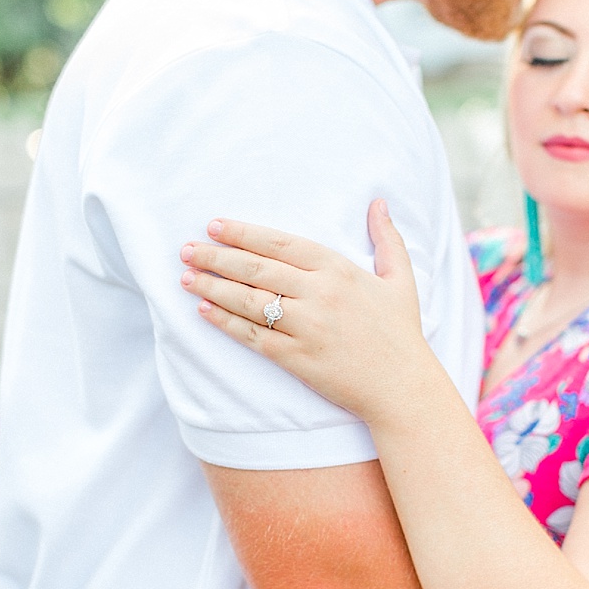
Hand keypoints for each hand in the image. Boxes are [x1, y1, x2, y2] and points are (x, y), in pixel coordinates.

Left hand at [180, 199, 433, 423]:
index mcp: (339, 271)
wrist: (401, 386)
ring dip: (212, 286)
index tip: (215, 226)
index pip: (282, 245)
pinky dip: (224, 322)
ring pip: (248, 300)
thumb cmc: (401, 332)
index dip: (245, 234)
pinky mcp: (295, 357)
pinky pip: (251, 335)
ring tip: (186, 276)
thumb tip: (379, 203)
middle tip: (189, 249)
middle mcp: (319, 295)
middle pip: (257, 269)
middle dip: (217, 257)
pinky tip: (204, 309)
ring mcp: (305, 327)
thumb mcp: (401, 280)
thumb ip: (387, 239)